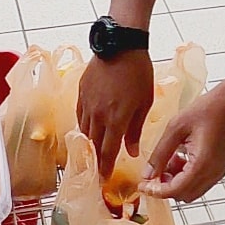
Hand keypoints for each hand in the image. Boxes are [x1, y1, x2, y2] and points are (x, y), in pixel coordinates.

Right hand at [77, 51, 153, 178]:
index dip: (104, 168)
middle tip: (97, 169)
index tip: (102, 180)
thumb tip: (131, 151)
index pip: (107, 151)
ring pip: (84, 130)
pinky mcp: (81, 92)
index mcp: (116, 119)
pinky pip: (79, 115)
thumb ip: (135, 129)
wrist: (120, 45)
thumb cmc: (138, 72)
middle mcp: (98, 114)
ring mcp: (87, 103)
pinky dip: (83, 125)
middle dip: (95, 158)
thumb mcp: (144, 102)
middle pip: (93, 144)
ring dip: (89, 142)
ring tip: (93, 150)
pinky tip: (88, 128)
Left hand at [138, 88, 224, 202]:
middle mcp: (213, 173)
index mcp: (202, 164)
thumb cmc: (206, 110)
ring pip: (193, 190)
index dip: (156, 191)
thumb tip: (148, 173)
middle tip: (153, 172)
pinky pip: (201, 181)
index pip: (176, 190)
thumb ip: (160, 154)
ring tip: (167, 160)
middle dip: (166, 187)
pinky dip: (187, 176)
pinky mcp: (221, 167)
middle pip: (185, 195)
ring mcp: (219, 172)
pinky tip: (180, 157)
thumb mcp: (175, 128)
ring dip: (176, 182)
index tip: (143, 186)